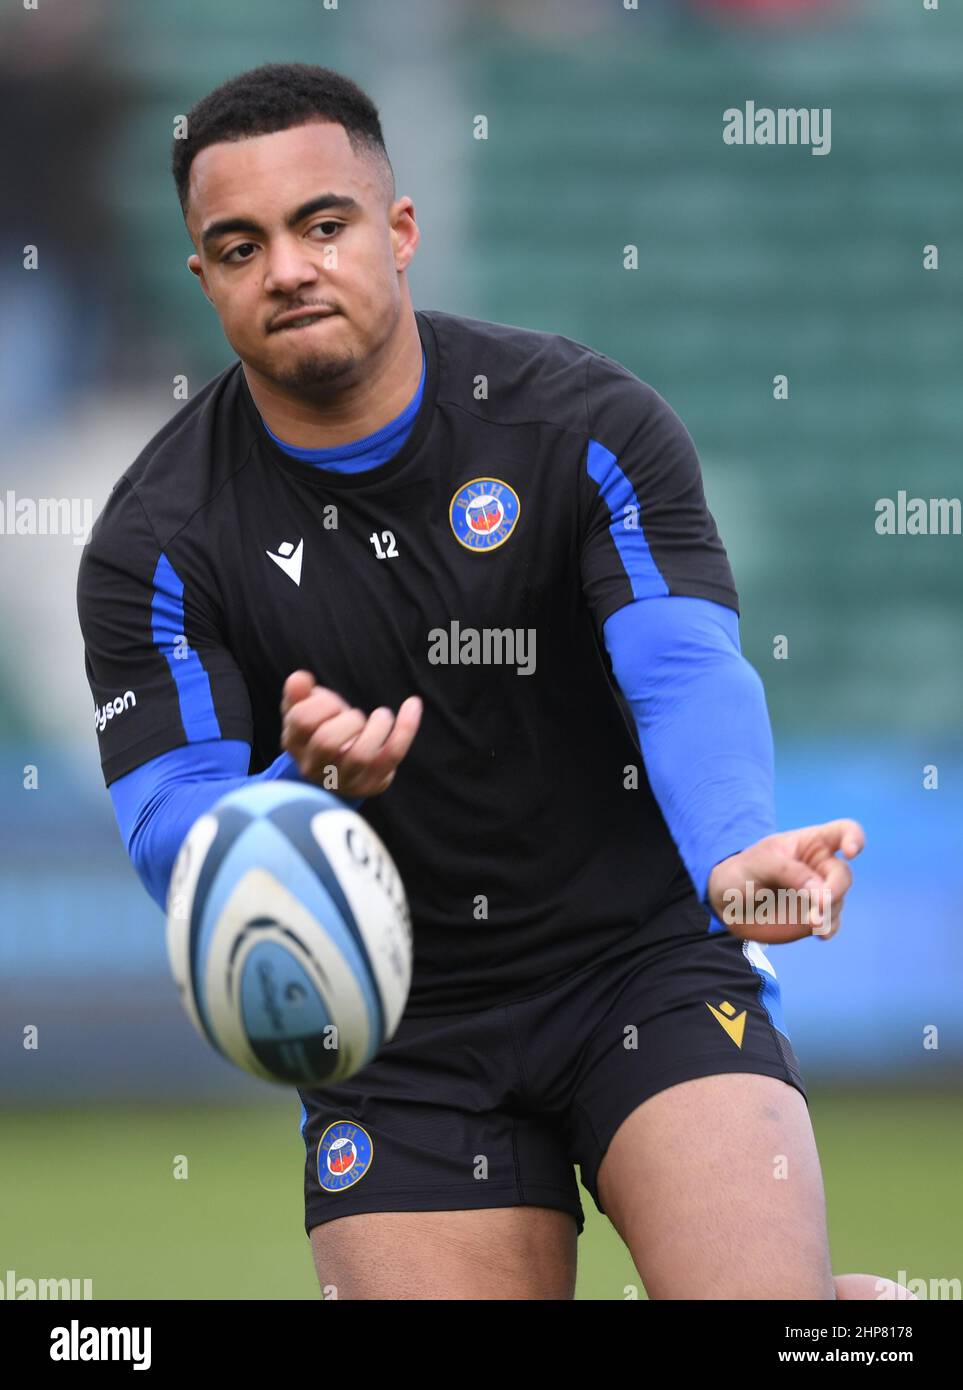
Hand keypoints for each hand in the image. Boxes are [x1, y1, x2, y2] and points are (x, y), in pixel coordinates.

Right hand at [279, 670, 422, 798]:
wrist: (335, 771)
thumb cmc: (319, 732)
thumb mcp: (302, 710)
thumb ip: (298, 693)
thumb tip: (300, 679)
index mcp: (294, 744)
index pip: (303, 720)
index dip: (321, 703)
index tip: (330, 703)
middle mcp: (314, 767)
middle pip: (327, 741)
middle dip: (347, 718)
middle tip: (354, 716)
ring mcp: (344, 780)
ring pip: (360, 755)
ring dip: (377, 726)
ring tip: (381, 716)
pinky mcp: (371, 784)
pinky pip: (391, 755)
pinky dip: (406, 728)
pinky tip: (413, 703)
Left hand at [707, 818, 864, 944]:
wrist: (727, 904)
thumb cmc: (741, 873)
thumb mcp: (757, 865)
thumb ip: (788, 872)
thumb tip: (821, 892)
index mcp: (809, 843)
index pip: (843, 832)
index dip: (853, 838)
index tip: (850, 852)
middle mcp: (820, 867)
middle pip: (843, 874)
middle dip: (835, 889)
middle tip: (819, 906)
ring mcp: (819, 893)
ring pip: (838, 901)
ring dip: (828, 912)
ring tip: (810, 922)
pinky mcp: (815, 917)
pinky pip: (831, 923)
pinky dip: (829, 929)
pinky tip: (819, 933)